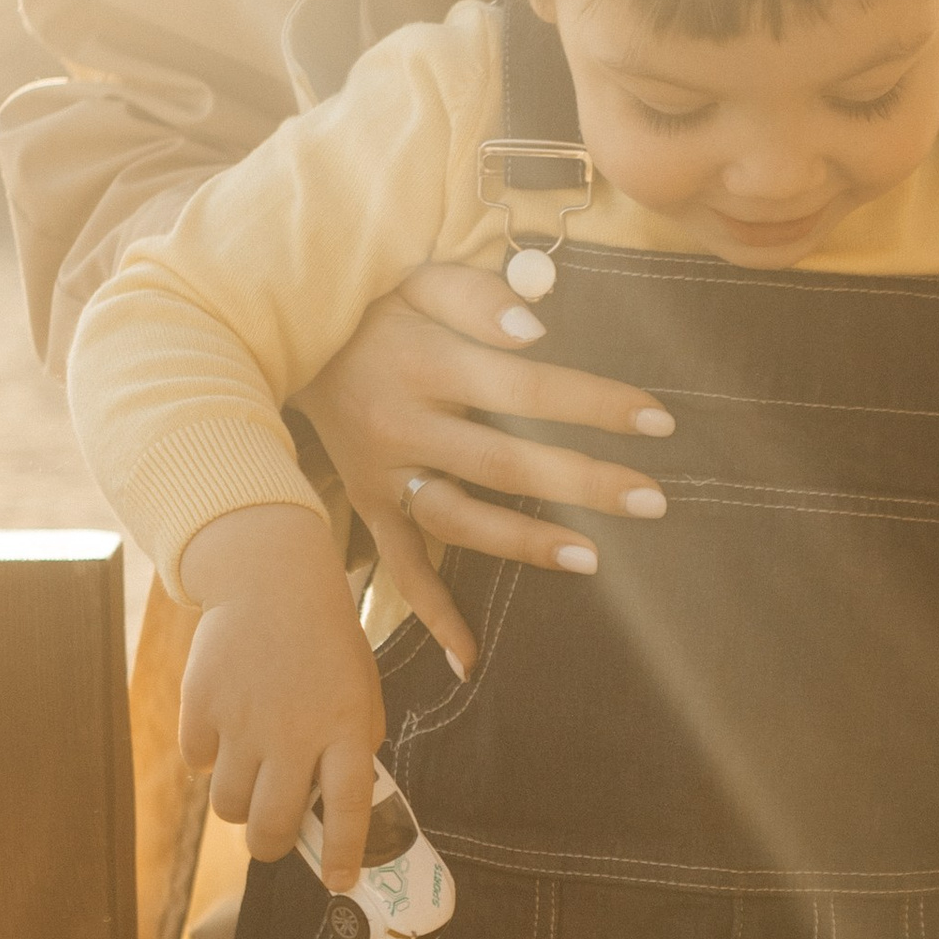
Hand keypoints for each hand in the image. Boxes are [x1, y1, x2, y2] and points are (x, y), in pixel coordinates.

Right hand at [177, 505, 384, 875]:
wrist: (270, 580)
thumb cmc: (324, 642)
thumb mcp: (359, 689)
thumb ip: (354, 746)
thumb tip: (335, 810)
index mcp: (345, 728)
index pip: (349, 811)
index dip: (345, 855)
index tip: (342, 883)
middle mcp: (294, 733)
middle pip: (273, 828)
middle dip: (272, 845)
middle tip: (274, 835)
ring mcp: (243, 723)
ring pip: (230, 808)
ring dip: (240, 803)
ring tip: (251, 771)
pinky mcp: (201, 707)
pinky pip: (199, 764)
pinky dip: (210, 758)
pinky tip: (226, 726)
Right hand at [297, 264, 676, 668]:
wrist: (280, 341)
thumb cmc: (374, 308)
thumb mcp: (415, 278)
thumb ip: (476, 296)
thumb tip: (538, 329)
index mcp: (424, 362)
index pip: (525, 387)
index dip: (593, 403)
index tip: (658, 421)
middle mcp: (402, 424)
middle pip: (504, 460)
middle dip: (583, 482)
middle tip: (653, 501)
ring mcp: (383, 475)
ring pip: (458, 520)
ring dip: (524, 543)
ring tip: (592, 558)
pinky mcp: (369, 507)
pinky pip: (401, 568)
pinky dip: (432, 615)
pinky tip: (471, 659)